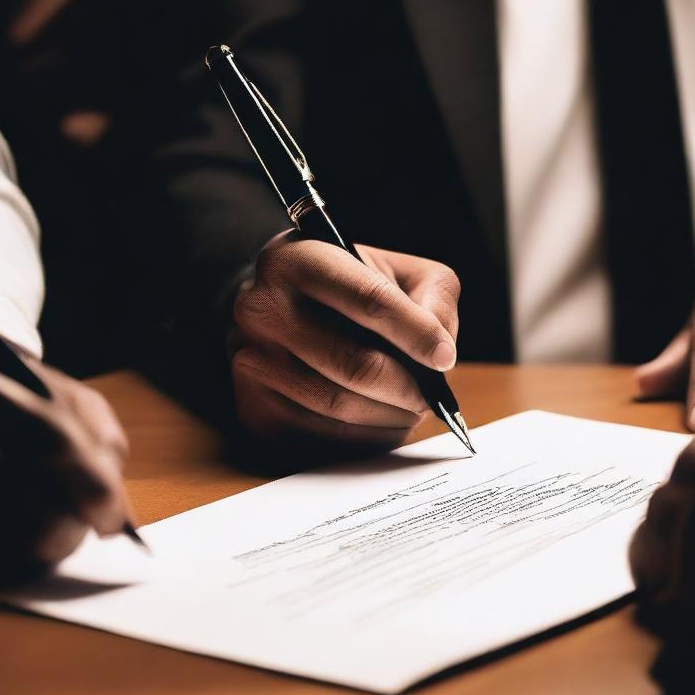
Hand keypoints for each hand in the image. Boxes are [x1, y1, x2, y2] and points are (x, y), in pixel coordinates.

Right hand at [231, 232, 459, 450]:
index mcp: (298, 258)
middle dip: (406, 387)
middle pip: (353, 363)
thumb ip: (432, 297)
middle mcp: (262, 307)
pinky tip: (379, 421)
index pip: (368, 299)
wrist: (277, 308)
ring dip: (389, 416)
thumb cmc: (347, 288)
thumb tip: (441, 350)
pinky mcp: (252, 405)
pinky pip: (320, 435)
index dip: (415, 332)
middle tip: (431, 397)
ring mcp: (250, 359)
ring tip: (411, 408)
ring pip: (338, 405)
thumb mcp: (394, 270)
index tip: (444, 358)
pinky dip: (362, 436)